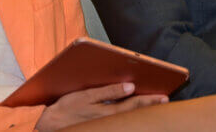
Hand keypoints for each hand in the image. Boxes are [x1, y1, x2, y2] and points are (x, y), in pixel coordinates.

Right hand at [35, 82, 166, 131]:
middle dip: (150, 106)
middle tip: (165, 101)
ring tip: (155, 106)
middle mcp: (109, 121)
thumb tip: (129, 86)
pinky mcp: (101, 127)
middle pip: (135, 112)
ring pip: (129, 119)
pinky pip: (120, 122)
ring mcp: (106, 126)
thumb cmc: (66, 108)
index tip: (163, 96)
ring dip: (142, 111)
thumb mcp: (86, 96)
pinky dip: (130, 117)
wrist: (50, 126)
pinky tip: (135, 113)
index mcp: (107, 112)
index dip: (149, 100)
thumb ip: (108, 92)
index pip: (134, 104)